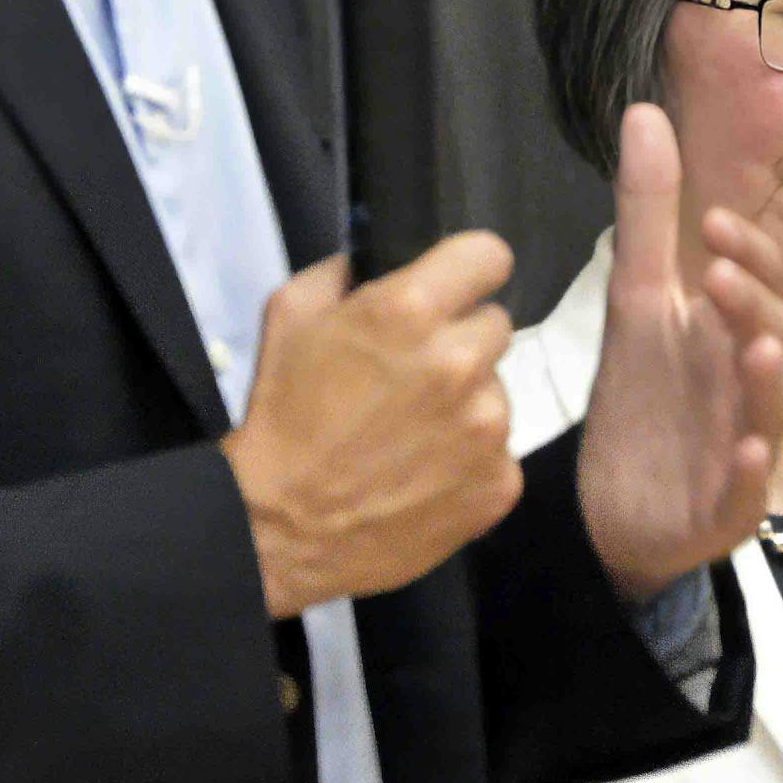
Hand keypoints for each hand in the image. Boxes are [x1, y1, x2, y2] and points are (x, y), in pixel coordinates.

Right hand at [219, 232, 519, 619]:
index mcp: (412, 311)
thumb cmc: (281, 416)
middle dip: (460, 340)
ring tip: (414, 433)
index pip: (489, 255)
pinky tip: (426, 474)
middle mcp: (461, 362)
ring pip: (498, 391)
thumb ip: (342, 272)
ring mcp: (488, 428)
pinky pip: (499, 452)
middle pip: (495, 326)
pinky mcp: (500, 483)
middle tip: (416, 374)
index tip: (454, 290)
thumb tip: (374, 259)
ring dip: (467, 403)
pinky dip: (470, 459)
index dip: (468, 271)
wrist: (281, 526)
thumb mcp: (289, 316)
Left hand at [574, 105, 782, 602]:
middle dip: (752, 306)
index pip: (757, 283)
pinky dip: (753, 475)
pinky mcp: (725, 510)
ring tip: (754, 351)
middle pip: (770, 341)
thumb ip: (648, 212)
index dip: (746, 254)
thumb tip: (645, 111)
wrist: (613, 506)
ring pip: (769, 414)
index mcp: (731, 336)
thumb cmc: (645, 396)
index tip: (714, 221)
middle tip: (720, 274)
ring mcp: (744, 450)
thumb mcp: (637, 298)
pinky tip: (750, 455)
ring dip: (765, 383)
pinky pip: (749, 495)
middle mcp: (749, 389)